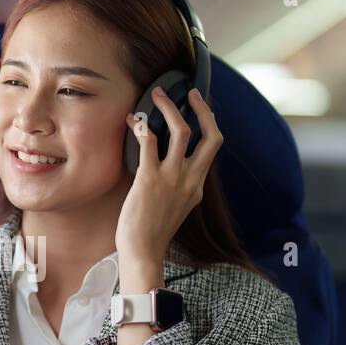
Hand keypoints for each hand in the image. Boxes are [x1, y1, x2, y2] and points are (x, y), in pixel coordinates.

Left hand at [116, 86, 223, 262]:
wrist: (143, 252)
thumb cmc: (152, 232)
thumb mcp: (175, 207)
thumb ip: (178, 187)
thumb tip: (168, 168)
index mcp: (197, 186)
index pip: (212, 148)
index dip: (208, 124)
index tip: (200, 108)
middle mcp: (190, 179)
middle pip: (211, 136)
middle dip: (204, 109)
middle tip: (191, 92)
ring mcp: (172, 178)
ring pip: (181, 131)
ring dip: (168, 108)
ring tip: (155, 95)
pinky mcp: (150, 179)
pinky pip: (149, 143)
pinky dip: (141, 126)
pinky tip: (133, 121)